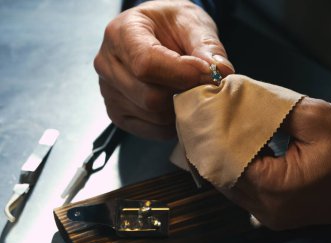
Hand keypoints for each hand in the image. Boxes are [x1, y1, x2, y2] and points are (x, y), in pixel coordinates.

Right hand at [94, 0, 233, 139]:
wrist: (155, 32)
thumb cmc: (170, 24)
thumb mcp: (191, 22)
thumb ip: (206, 46)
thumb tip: (220, 72)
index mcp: (121, 33)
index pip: (145, 64)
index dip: (181, 74)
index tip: (207, 74)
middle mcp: (107, 64)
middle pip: (149, 96)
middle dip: (184, 94)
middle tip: (202, 85)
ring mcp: (109, 92)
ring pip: (152, 115)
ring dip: (179, 109)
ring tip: (189, 91)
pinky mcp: (118, 112)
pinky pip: (150, 129)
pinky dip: (171, 123)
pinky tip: (177, 105)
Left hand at [220, 97, 330, 229]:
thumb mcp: (314, 117)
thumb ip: (269, 108)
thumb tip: (239, 98)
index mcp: (276, 186)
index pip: (225, 158)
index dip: (215, 133)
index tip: (210, 114)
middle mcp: (269, 208)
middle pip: (223, 174)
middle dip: (215, 146)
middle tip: (211, 121)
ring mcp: (272, 215)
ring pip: (231, 184)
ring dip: (224, 158)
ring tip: (221, 132)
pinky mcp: (277, 213)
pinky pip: (244, 191)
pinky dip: (237, 170)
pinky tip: (237, 151)